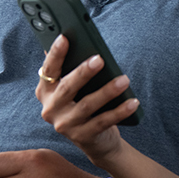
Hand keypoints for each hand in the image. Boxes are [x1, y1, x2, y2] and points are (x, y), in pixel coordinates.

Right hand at [35, 35, 137, 165]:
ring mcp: (65, 125)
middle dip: (83, 72)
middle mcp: (50, 109)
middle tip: (100, 59)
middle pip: (67, 88)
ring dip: (107, 91)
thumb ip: (73, 67)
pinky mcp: (82, 137)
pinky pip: (103, 121)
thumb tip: (79, 40)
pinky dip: (119, 111)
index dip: (55, 54)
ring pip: (87, 105)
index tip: (65, 37)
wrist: (95, 140)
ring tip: (124, 80)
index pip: (48, 70)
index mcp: (45, 91)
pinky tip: (133, 102)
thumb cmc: (84, 102)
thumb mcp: (76, 87)